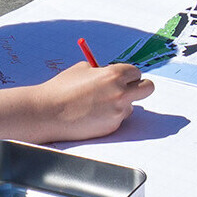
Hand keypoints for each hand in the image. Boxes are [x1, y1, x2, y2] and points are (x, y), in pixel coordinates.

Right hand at [29, 61, 153, 141]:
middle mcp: (121, 92)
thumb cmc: (62, 88)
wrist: (48, 112)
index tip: (121, 78)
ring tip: (98, 105)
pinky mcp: (112, 127)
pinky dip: (110, 117)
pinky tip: (92, 115)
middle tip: (128, 90)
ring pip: (131, 106)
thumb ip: (102, 71)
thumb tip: (112, 73)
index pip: (136, 72)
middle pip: (148, 88)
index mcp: (114, 74)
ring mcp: (118, 111)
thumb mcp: (82, 69)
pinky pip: (118, 119)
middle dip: (140, 88)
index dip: (128, 75)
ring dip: (121, 104)